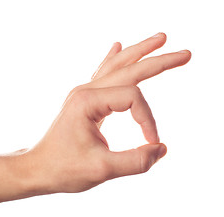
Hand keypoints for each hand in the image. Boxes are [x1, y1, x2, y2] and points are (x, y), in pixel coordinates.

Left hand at [23, 32, 190, 193]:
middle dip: (158, 61)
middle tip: (185, 54)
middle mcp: (85, 91)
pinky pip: (103, 74)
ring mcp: (84, 94)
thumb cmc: (63, 168)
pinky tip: (117, 46)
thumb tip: (161, 149)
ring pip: (117, 66)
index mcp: (88, 101)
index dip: (148, 120)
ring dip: (140, 53)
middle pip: (129, 69)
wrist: (38, 168)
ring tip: (160, 39)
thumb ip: (135, 162)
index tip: (151, 143)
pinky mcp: (85, 101)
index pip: (132, 98)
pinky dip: (114, 60)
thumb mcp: (101, 170)